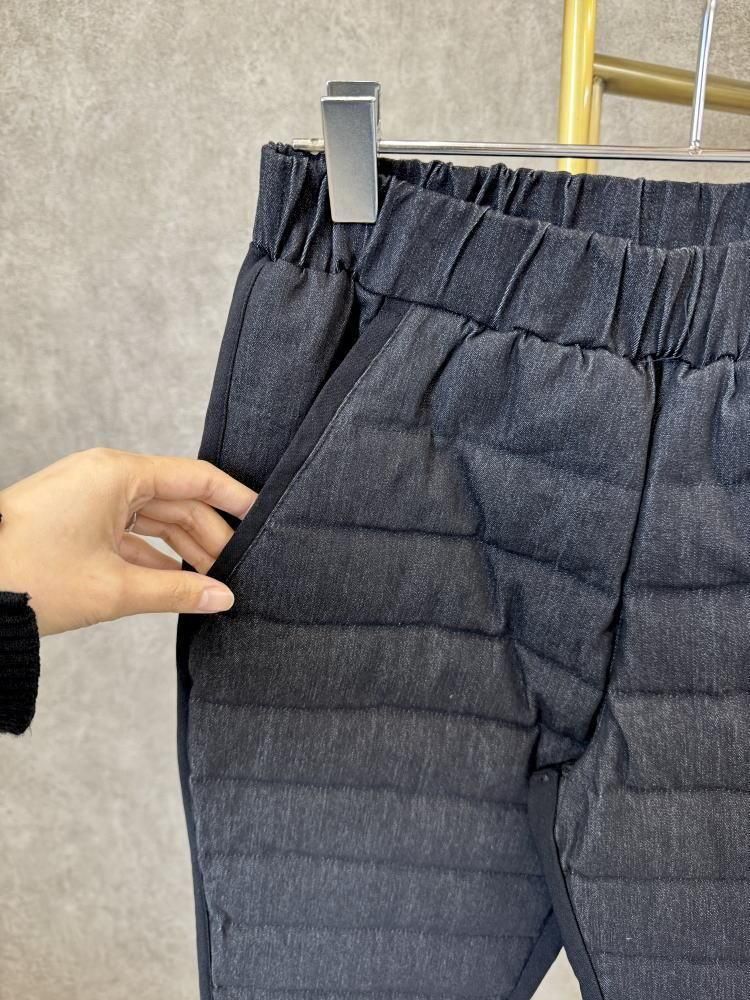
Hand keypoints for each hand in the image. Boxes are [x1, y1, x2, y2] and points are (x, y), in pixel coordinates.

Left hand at [0, 447, 256, 635]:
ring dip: (182, 549)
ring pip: (153, 518)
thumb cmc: (30, 576)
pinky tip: (176, 581)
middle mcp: (106, 477)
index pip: (194, 479)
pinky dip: (152, 555)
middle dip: (208, 536)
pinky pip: (128, 531)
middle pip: (176, 501)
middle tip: (238, 571)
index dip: (233, 498)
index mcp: (118, 474)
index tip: (263, 516)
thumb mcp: (113, 588)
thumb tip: (223, 598)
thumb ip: (177, 591)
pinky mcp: (77, 519)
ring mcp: (89, 497)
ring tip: (212, 581)